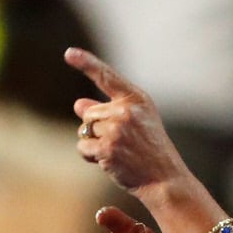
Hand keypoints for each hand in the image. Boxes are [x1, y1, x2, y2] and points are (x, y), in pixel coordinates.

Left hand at [66, 47, 189, 193]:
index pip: (106, 76)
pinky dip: (89, 156)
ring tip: (116, 152)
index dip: (85, 63)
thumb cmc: (149, 150)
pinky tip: (108, 161)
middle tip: (119, 143)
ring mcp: (117, 129)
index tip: (68, 53)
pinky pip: (82, 147)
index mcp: (136, 98)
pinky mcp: (108, 148)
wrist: (164, 178)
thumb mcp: (135, 123)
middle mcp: (126, 110)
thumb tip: (78, 104)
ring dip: (92, 144)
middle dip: (95, 129)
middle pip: (88, 113)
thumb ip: (107, 111)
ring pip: (83, 130)